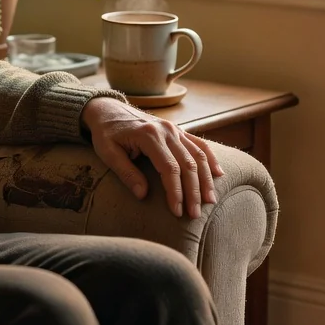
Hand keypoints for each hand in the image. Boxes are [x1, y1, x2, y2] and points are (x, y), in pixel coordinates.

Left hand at [80, 97, 224, 218]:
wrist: (108, 110)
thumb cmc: (106, 133)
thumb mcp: (107, 152)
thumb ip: (125, 172)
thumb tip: (142, 195)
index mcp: (148, 135)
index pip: (169, 168)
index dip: (175, 191)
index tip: (177, 211)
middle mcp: (165, 130)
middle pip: (187, 164)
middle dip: (193, 191)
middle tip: (194, 214)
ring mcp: (174, 129)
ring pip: (198, 155)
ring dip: (205, 179)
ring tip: (209, 201)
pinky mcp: (178, 130)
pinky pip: (199, 144)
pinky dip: (210, 159)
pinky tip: (218, 174)